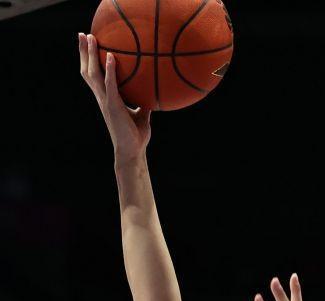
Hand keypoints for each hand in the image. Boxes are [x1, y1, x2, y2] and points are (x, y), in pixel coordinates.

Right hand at [79, 33, 151, 163]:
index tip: (88, 45)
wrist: (133, 152)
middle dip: (83, 52)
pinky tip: (112, 56)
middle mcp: (102, 98)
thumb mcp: (141, 116)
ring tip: (90, 38)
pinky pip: (110, 84)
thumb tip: (152, 96)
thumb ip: (143, 104)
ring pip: (93, 73)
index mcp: (107, 99)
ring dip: (91, 55)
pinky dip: (110, 70)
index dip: (89, 61)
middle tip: (82, 34)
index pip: (95, 76)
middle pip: (88, 70)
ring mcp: (106, 101)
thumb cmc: (136, 136)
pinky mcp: (113, 106)